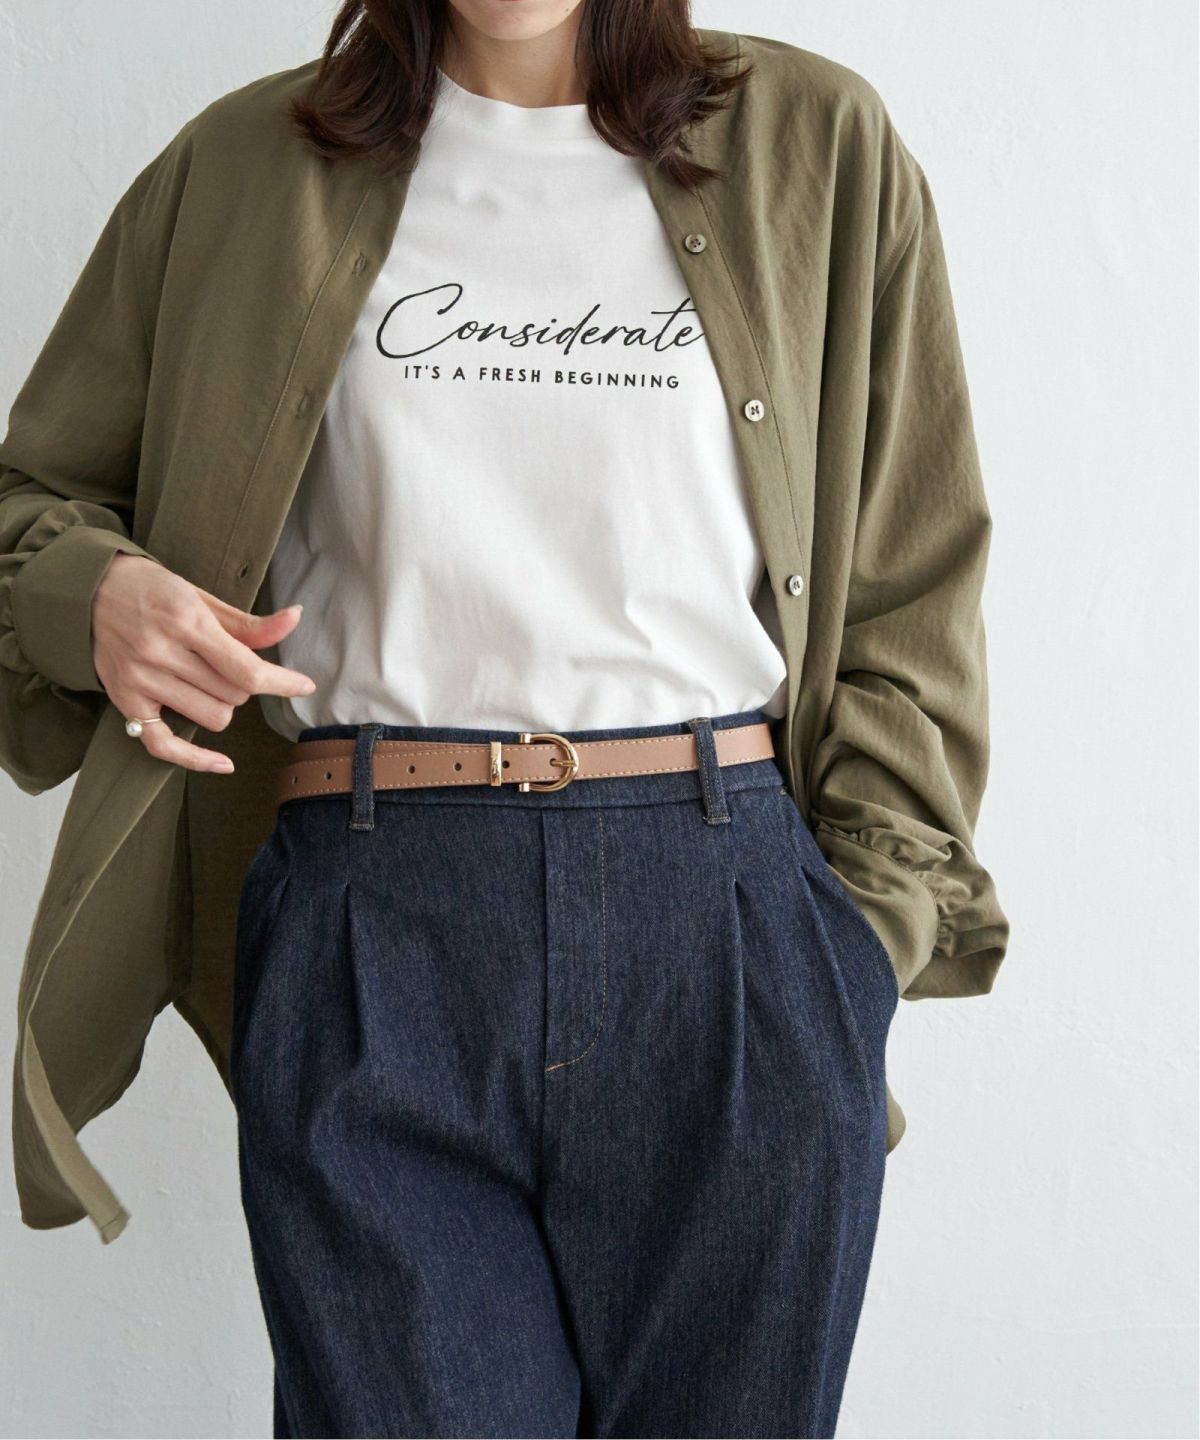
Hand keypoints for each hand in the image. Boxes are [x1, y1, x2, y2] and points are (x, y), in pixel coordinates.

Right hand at [92, 553, 315, 773]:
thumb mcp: (201, 596)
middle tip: (228, 664)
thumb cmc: (152, 590)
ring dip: (223, 705)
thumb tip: (294, 620)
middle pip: (233, 696)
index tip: (304, 685)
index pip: (246, 669)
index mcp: (186, 623)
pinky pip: (165, 746)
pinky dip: (196, 759)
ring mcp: (141, 682)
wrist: (88, 591)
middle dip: (244, 684)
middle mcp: (161, 654)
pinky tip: (223, 762)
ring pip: (212, 718)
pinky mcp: (126, 703)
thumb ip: (248, 622)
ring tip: (207, 682)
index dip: (281, 682)